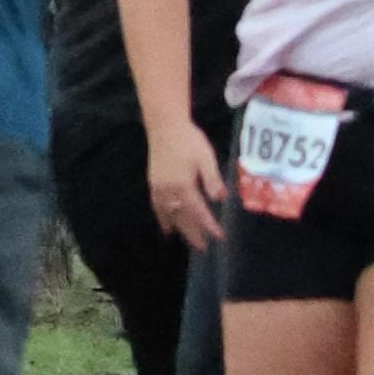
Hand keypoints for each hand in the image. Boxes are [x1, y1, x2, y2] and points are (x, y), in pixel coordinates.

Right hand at [146, 112, 225, 253]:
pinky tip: (166, 225)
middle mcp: (169, 191)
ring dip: (179, 229)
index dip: (209, 226)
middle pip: (182, 218)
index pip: (199, 212)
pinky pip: (157, 207)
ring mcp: (159, 188)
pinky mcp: (153, 183)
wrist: (165, 127)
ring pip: (168, 215)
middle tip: (203, 248)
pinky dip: (162, 219)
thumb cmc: (189, 140)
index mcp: (184, 186)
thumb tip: (220, 198)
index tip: (219, 237)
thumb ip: (212, 180)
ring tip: (187, 241)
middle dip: (193, 234)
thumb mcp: (206, 158)